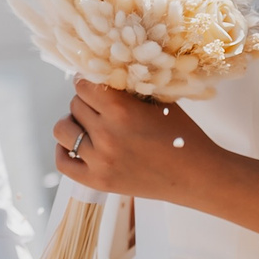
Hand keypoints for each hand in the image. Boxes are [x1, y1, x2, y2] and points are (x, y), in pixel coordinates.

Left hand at [54, 80, 206, 199]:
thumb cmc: (182, 136)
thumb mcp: (159, 102)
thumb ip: (129, 90)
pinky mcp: (98, 182)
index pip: (84, 85)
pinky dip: (64, 150)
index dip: (88, 81)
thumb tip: (103, 76)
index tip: (94, 83)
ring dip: (72, 123)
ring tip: (87, 125)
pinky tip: (77, 145)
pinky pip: (62, 162)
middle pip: (75, 105)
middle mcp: (106, 135)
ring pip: (63, 130)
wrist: (196, 176)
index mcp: (121, 111)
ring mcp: (100, 161)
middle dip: (85, 102)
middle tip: (99, 106)